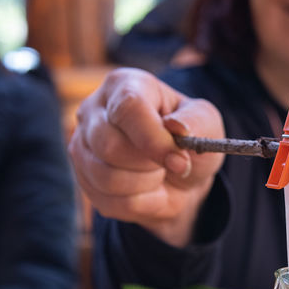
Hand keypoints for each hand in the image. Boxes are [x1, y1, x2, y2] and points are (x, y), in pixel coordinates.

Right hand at [69, 68, 223, 246]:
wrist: (179, 175)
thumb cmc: (189, 140)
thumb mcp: (206, 124)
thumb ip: (195, 122)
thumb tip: (175, 128)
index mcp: (125, 84)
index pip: (128, 108)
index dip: (153, 140)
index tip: (179, 161)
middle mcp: (93, 110)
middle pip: (110, 146)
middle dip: (150, 166)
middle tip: (172, 164)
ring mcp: (81, 144)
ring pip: (106, 177)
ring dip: (146, 185)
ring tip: (159, 174)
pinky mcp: (81, 176)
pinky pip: (107, 201)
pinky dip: (138, 203)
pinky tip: (146, 189)